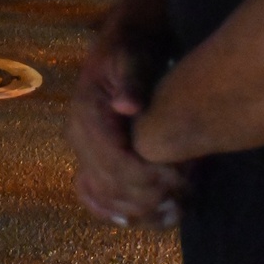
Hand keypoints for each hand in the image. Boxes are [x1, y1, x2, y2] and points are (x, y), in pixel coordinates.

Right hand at [69, 36, 187, 229]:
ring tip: (175, 210)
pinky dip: (120, 211)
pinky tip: (144, 218)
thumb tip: (126, 106)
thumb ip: (132, 80)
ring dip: (139, 210)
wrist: (122, 46)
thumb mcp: (134, 56)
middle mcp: (78, 136)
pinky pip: (96, 195)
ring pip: (104, 197)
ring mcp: (82, 149)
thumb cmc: (132, 49)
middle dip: (149, 198)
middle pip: (110, 186)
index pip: (114, 164)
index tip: (181, 182)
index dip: (148, 180)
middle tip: (186, 198)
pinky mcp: (90, 157)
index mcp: (86, 113)